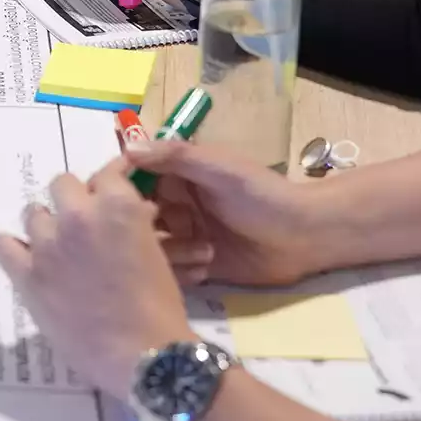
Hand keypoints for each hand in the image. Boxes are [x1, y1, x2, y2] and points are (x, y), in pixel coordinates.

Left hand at [0, 158, 194, 399]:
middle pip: (62, 185)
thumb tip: (121, 213)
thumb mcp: (156, 252)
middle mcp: (78, 216)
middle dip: (72, 202)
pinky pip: (3, 245)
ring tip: (57, 250)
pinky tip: (23, 258)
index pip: (104, 174)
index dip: (104, 188)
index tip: (104, 196)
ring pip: (33, 213)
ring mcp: (48, 244)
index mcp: (117, 206)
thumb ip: (131, 223)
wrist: (146, 356)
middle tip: (82, 228)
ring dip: (46, 227)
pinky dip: (12, 248)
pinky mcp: (27, 274)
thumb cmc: (159, 308)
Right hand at [129, 139, 330, 287]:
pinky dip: (181, 272)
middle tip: (164, 234)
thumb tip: (127, 149)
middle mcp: (174, 205)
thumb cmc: (262, 194)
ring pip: (150, 247)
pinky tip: (206, 269)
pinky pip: (170, 271)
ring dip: (169, 252)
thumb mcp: (219, 169)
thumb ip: (175, 157)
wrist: (304, 236)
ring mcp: (184, 237)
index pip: (133, 181)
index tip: (115, 205)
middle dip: (143, 229)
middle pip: (135, 218)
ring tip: (203, 252)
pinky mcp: (196, 265)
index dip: (121, 193)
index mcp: (177, 175)